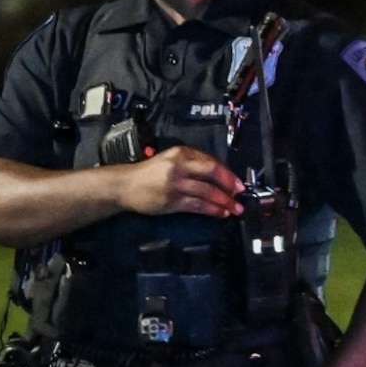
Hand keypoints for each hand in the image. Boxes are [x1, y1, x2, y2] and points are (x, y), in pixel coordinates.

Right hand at [116, 145, 241, 217]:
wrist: (125, 185)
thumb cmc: (149, 173)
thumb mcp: (170, 160)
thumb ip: (191, 163)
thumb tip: (218, 174)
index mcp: (181, 153)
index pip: (210, 162)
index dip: (227, 173)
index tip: (238, 182)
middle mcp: (179, 166)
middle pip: (212, 174)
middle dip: (229, 186)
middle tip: (240, 195)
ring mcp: (176, 184)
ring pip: (207, 192)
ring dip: (224, 201)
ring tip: (235, 209)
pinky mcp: (172, 201)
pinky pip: (197, 205)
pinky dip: (212, 210)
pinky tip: (221, 213)